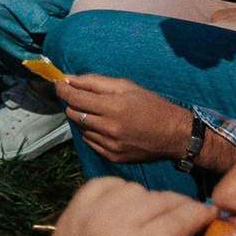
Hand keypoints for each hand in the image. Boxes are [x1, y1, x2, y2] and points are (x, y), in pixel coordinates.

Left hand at [23, 178, 215, 235]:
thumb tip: (212, 235)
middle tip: (188, 222)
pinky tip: (127, 211)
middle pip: (163, 199)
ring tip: (154, 221)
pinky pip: (106, 184)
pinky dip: (122, 192)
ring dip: (152, 200)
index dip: (204, 214)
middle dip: (183, 207)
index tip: (212, 218)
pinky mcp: (72, 210)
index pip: (185, 216)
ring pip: (136, 189)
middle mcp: (115, 227)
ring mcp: (90, 215)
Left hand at [57, 74, 193, 163]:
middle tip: (79, 96)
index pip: (75, 98)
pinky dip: (91, 132)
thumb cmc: (152, 105)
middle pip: (74, 114)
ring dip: (82, 118)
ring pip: (80, 129)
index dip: (63, 89)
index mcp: (114, 107)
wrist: (175, 135)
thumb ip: (95, 82)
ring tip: (97, 112)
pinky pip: (90, 142)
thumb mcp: (126, 87)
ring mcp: (111, 145)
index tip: (59, 84)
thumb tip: (70, 78)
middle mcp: (110, 128)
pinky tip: (103, 125)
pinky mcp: (113, 157)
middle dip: (72, 103)